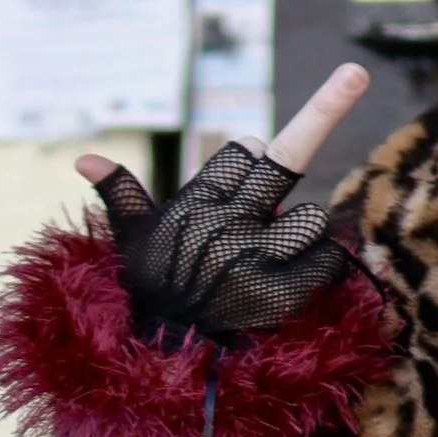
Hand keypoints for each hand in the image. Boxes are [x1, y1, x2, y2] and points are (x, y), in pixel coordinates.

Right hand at [72, 63, 370, 344]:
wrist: (161, 361)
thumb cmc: (150, 293)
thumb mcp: (130, 241)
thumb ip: (119, 193)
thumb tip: (83, 158)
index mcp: (196, 205)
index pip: (244, 150)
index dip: (252, 153)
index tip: (252, 159)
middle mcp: (228, 226)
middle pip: (287, 158)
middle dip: (324, 112)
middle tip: (354, 75)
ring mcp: (257, 262)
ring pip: (312, 215)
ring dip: (307, 226)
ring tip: (284, 249)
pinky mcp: (282, 298)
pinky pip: (328, 260)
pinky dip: (325, 264)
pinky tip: (307, 274)